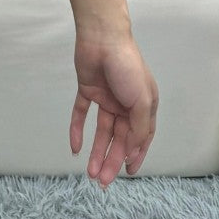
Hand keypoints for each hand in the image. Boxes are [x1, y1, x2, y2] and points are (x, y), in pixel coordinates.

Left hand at [70, 27, 158, 185]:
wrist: (102, 37)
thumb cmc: (127, 66)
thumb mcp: (142, 100)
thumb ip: (140, 128)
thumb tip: (133, 151)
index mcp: (144, 106)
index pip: (141, 138)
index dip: (135, 156)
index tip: (128, 174)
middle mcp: (126, 103)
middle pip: (119, 138)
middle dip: (112, 160)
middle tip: (102, 181)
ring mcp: (106, 97)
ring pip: (101, 130)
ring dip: (96, 151)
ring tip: (90, 172)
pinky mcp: (88, 89)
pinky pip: (82, 113)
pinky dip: (77, 130)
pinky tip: (74, 147)